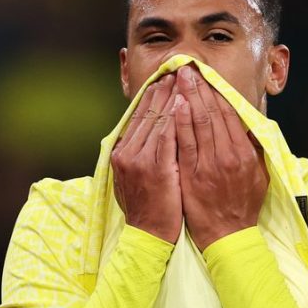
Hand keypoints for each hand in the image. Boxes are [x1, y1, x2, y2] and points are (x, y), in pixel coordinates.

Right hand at [111, 74, 181, 242]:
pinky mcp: (155, 170)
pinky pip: (167, 137)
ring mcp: (139, 161)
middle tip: (179, 70)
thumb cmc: (148, 209)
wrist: (149, 237)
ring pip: (157, 120)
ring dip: (172, 97)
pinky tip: (185, 104)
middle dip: (165, 89)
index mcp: (122, 153)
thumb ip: (140, 153)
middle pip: (147, 112)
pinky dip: (175, 119)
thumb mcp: (135, 177)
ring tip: (185, 80)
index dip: (153, 96)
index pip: (138, 116)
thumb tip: (147, 132)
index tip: (166, 79)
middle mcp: (127, 153)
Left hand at [174, 66, 267, 249]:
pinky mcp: (191, 174)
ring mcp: (208, 165)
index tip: (207, 75)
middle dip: (200, 87)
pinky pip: (184, 142)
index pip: (229, 114)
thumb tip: (249, 124)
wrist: (227, 235)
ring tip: (179, 77)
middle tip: (189, 67)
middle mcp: (228, 155)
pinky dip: (179, 121)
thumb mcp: (259, 175)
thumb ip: (254, 148)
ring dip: (187, 97)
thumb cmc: (242, 205)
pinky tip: (173, 104)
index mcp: (245, 153)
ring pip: (198, 122)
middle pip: (213, 112)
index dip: (217, 91)